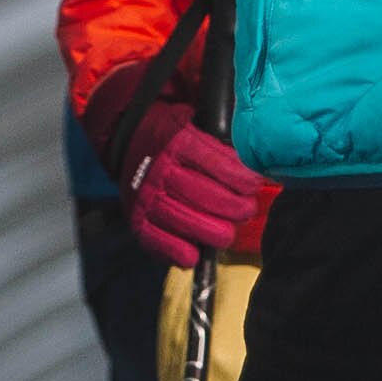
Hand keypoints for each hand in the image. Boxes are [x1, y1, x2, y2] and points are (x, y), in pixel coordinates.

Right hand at [123, 116, 277, 267]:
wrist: (128, 142)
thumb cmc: (171, 137)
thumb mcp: (195, 125)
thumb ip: (219, 146)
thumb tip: (253, 168)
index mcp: (178, 143)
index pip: (215, 163)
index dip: (240, 178)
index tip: (254, 185)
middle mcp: (161, 170)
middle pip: (204, 196)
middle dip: (234, 208)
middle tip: (246, 210)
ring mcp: (148, 197)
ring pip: (185, 221)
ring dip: (213, 233)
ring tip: (227, 233)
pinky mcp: (137, 219)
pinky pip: (158, 241)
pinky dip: (178, 252)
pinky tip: (196, 255)